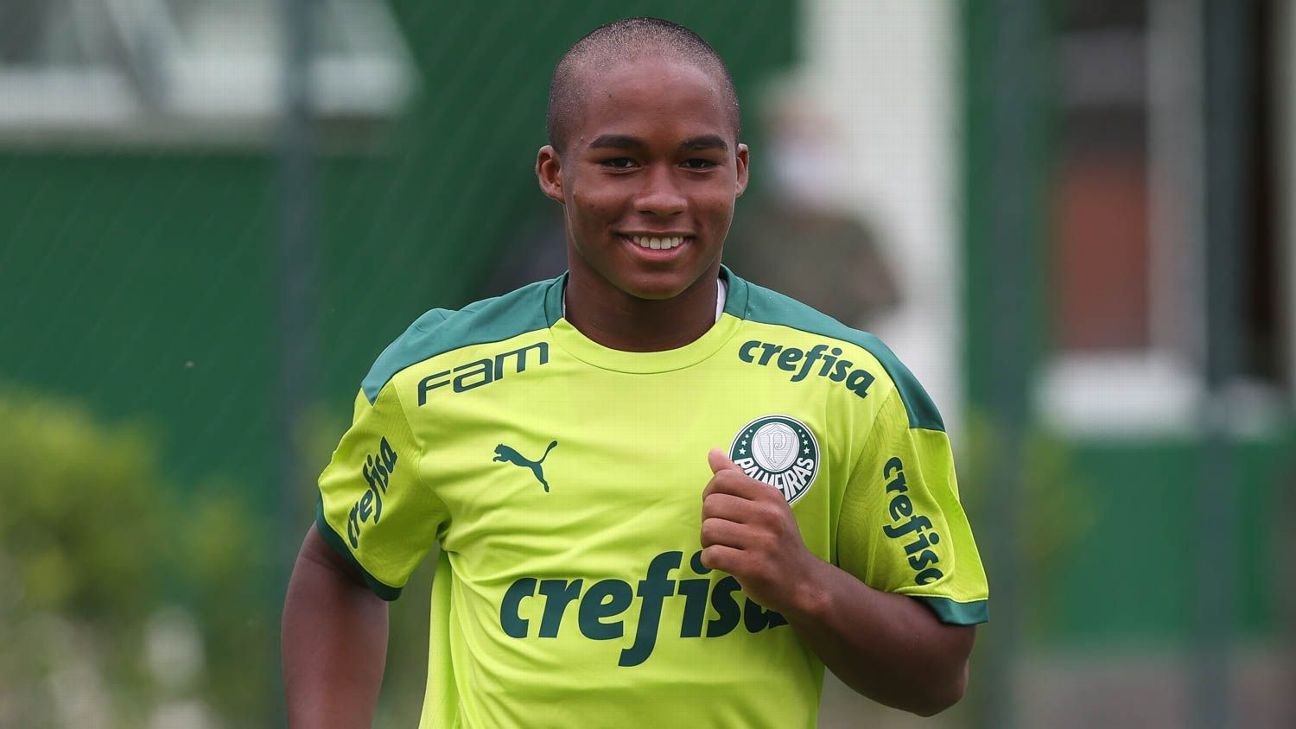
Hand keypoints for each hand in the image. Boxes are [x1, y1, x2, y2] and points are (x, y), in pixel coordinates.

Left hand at [700, 448, 821, 614]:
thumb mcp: (766, 505)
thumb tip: (713, 452)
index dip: (710, 494)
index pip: (722, 479)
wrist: (803, 582)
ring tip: (722, 547)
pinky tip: (721, 562)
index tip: (719, 510)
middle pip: (711, 505)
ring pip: (708, 530)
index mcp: (769, 495)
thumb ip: (738, 479)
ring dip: (708, 542)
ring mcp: (762, 541)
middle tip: (722, 533)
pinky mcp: (753, 566)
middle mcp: (767, 514)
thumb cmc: (780, 540)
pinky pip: (712, 555)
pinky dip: (709, 561)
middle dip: (708, 521)